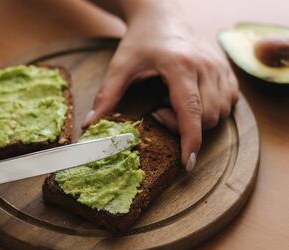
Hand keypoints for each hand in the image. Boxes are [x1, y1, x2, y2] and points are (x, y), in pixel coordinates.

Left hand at [84, 0, 238, 170]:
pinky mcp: (226, 70)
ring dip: (198, 119)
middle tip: (159, 113)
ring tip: (173, 104)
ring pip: (221, 111)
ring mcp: (219, 67)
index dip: (190, 140)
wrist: (162, 15)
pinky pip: (230, 101)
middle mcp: (205, 67)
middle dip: (184, 127)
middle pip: (207, 116)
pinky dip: (213, 110)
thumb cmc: (141, 40)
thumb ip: (106, 96)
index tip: (186, 163)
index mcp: (180, 66)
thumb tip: (90, 124)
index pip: (191, 110)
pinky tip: (193, 101)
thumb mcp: (120, 65)